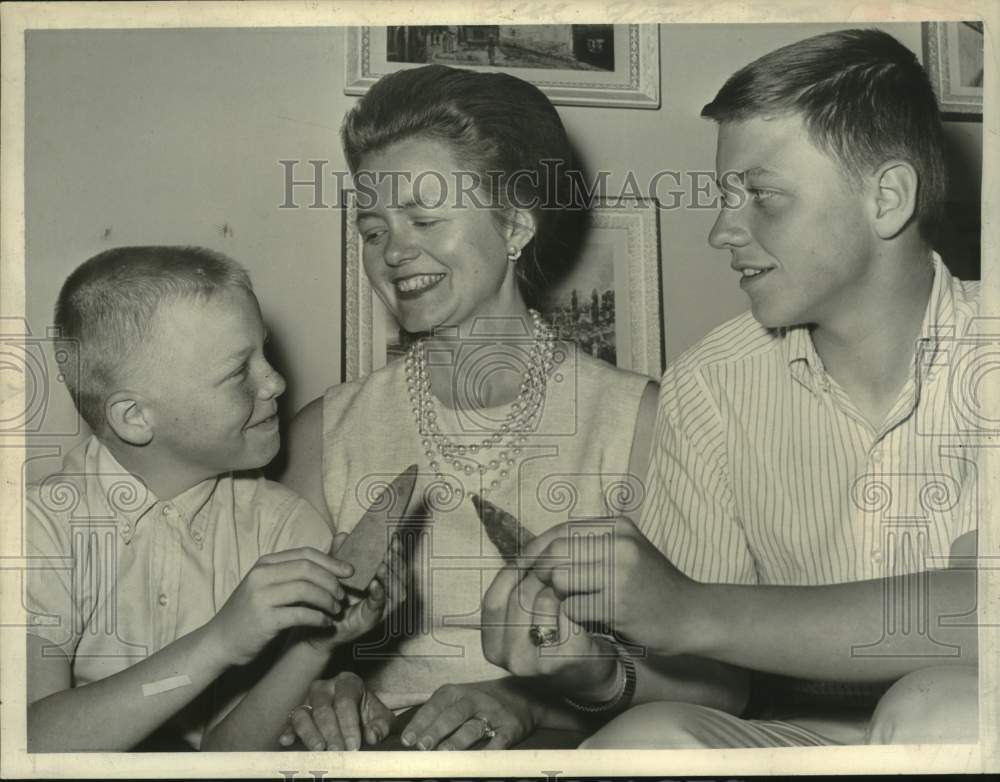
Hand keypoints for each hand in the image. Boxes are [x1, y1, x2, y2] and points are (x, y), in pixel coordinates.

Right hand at [208, 547, 351, 665]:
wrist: (219, 642)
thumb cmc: (249, 614)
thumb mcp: (266, 586)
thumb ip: (291, 574)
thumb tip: (328, 564)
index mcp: (265, 564)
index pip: (306, 554)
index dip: (331, 561)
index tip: (350, 571)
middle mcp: (262, 576)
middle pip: (308, 569)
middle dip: (332, 581)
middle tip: (343, 596)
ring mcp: (261, 597)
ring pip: (307, 589)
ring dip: (328, 600)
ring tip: (336, 610)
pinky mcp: (265, 620)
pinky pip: (301, 614)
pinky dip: (319, 618)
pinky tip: (326, 624)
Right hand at [279, 672, 392, 750]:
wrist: (358, 712)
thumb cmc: (369, 714)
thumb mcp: (382, 718)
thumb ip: (380, 726)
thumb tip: (371, 737)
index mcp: (348, 682)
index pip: (345, 701)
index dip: (349, 724)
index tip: (354, 746)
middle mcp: (325, 687)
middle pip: (323, 708)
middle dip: (331, 732)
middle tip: (338, 752)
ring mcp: (309, 699)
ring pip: (303, 713)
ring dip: (309, 733)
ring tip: (319, 749)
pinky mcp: (298, 714)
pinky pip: (290, 722)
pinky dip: (288, 732)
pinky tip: (287, 741)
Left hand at [300, 532, 407, 652]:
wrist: (316, 620)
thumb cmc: (329, 594)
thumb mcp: (334, 569)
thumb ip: (339, 553)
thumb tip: (343, 535)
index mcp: (380, 578)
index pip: (397, 563)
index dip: (398, 551)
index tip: (393, 538)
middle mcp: (386, 593)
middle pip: (402, 576)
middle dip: (398, 562)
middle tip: (390, 550)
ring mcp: (381, 607)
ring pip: (397, 591)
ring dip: (392, 577)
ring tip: (382, 566)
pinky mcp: (371, 619)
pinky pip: (380, 606)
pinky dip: (379, 594)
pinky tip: (374, 584)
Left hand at [401, 679, 539, 750]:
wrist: (522, 696)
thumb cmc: (480, 701)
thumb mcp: (459, 698)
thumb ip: (437, 713)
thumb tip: (411, 736)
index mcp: (458, 692)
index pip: (436, 705)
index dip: (421, 721)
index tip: (408, 739)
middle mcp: (475, 700)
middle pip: (453, 715)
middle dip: (436, 730)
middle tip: (422, 746)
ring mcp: (493, 713)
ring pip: (473, 727)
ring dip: (458, 741)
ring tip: (444, 754)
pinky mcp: (511, 727)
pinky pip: (500, 740)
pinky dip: (489, 750)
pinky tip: (478, 760)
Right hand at [482, 568, 618, 700]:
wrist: (593, 670)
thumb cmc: (557, 634)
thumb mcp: (527, 616)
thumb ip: (517, 589)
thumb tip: (523, 551)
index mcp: (493, 648)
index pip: (493, 600)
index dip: (510, 574)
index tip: (528, 558)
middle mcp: (510, 659)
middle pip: (518, 597)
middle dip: (539, 574)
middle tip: (558, 565)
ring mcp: (536, 662)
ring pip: (541, 599)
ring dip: (559, 584)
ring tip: (570, 581)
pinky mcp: (564, 658)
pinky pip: (566, 610)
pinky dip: (575, 598)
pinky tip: (582, 596)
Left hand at [522, 517, 698, 654]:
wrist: (693, 615)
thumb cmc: (651, 586)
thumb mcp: (625, 552)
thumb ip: (588, 547)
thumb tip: (537, 552)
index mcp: (618, 526)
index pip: (561, 530)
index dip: (536, 549)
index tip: (522, 567)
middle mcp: (620, 542)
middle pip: (556, 553)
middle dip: (540, 573)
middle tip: (538, 591)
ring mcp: (621, 572)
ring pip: (560, 580)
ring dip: (557, 597)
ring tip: (568, 604)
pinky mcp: (619, 603)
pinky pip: (573, 608)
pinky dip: (572, 616)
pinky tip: (584, 620)